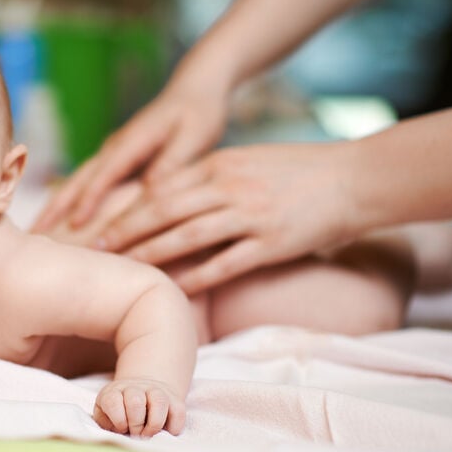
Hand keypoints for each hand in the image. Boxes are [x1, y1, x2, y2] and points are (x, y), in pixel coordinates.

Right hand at [33, 77, 227, 232]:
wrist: (195, 88)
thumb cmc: (199, 112)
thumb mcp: (194, 138)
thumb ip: (172, 163)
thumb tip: (150, 192)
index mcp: (133, 141)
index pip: (105, 174)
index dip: (89, 201)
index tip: (74, 226)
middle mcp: (116, 146)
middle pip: (79, 179)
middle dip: (56, 206)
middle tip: (34, 234)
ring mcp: (114, 151)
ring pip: (79, 180)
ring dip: (57, 205)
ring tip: (38, 230)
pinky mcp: (118, 157)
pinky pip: (90, 181)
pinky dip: (73, 200)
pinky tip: (65, 218)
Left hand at [93, 378, 185, 437]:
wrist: (141, 393)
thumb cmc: (119, 412)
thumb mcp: (105, 414)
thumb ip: (105, 423)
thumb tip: (115, 432)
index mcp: (114, 392)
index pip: (113, 401)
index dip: (118, 419)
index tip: (121, 429)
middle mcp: (135, 388)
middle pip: (136, 401)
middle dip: (136, 424)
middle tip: (136, 434)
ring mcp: (156, 392)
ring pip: (159, 401)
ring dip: (154, 424)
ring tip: (149, 434)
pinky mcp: (175, 400)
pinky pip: (178, 412)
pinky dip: (173, 428)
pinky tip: (165, 433)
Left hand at [98, 141, 356, 294]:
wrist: (356, 179)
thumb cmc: (301, 170)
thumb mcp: (249, 160)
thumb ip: (212, 176)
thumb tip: (174, 193)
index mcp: (221, 164)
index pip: (161, 187)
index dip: (127, 206)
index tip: (100, 221)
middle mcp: (229, 187)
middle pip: (163, 210)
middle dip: (125, 230)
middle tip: (94, 248)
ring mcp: (250, 215)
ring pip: (186, 236)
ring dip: (150, 254)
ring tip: (123, 269)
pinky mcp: (271, 243)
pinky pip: (223, 264)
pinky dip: (195, 278)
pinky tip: (173, 290)